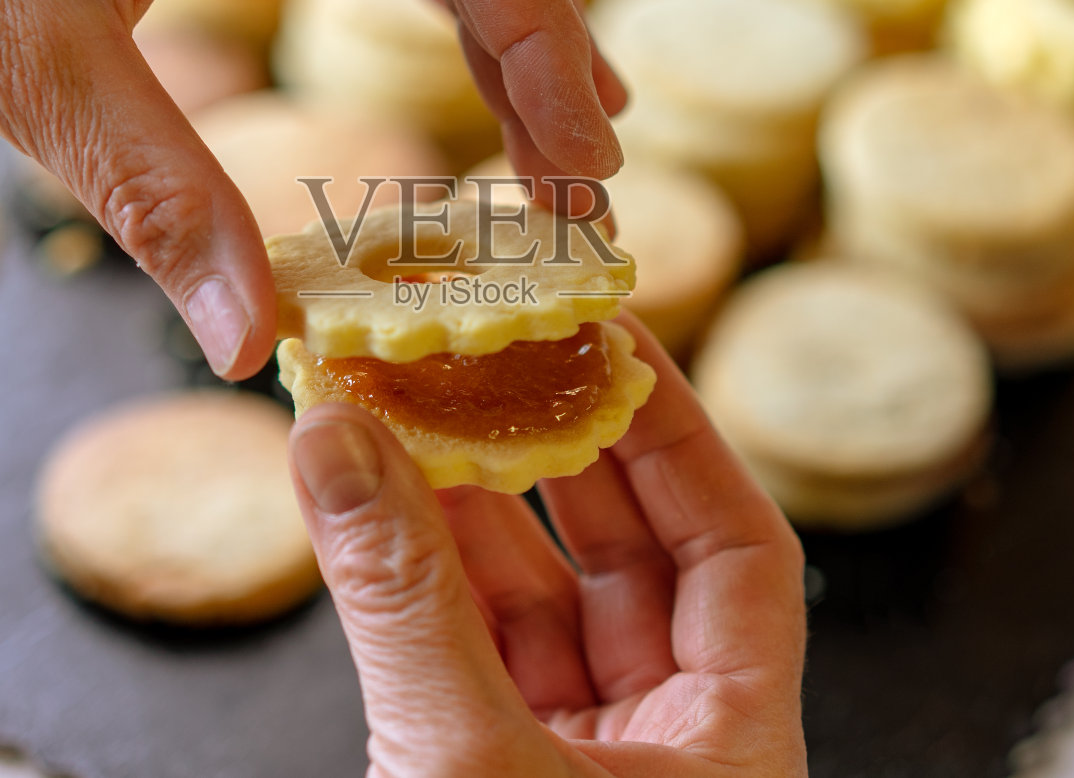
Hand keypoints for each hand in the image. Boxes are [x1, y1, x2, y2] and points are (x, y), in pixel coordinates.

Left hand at [0, 0, 624, 376]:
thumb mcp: (37, 75)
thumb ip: (163, 202)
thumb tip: (258, 347)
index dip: (540, 33)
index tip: (580, 152)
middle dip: (543, 34)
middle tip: (590, 167)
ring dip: (502, 19)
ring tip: (564, 130)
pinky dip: (432, 3)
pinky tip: (467, 68)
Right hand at [289, 314, 808, 776]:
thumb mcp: (469, 762)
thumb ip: (406, 602)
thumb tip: (336, 440)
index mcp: (732, 741)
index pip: (737, 548)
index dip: (681, 433)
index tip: (614, 338)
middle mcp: (665, 743)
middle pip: (629, 556)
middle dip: (557, 450)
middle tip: (499, 350)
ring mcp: (574, 765)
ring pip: (529, 603)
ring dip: (464, 509)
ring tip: (409, 407)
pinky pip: (460, 653)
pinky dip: (415, 582)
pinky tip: (367, 504)